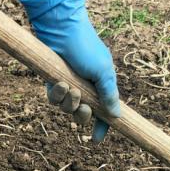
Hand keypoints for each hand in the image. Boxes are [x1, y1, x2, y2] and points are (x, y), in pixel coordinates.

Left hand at [20, 0, 120, 141]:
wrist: (63, 30)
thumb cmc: (86, 48)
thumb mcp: (102, 72)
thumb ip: (109, 94)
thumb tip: (116, 115)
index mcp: (102, 86)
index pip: (104, 112)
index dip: (102, 127)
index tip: (96, 140)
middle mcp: (86, 88)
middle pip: (84, 115)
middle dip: (83, 115)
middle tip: (84, 107)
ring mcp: (69, 85)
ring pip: (67, 109)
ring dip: (69, 103)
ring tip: (70, 88)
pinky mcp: (53, 82)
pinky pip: (54, 99)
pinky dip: (57, 94)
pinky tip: (59, 83)